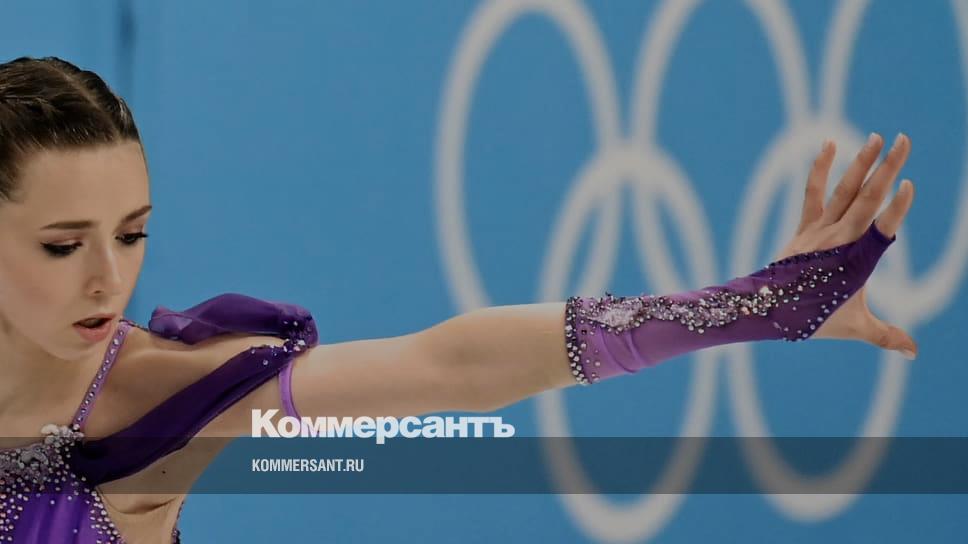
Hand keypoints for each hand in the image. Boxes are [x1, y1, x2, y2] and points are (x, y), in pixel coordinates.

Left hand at [774, 133, 916, 358]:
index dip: (896, 209)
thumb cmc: (813, 319)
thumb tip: (915, 353)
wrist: (768, 310)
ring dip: (861, 163)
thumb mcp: (854, 327)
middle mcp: (840, 240)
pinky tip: (829, 144)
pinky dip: (820, 169)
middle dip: (888, 169)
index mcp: (858, 261)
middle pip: (868, 199)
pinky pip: (813, 193)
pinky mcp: (805, 227)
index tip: (909, 186)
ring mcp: (821, 230)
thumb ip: (886, 336)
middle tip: (905, 140)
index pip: (882, 230)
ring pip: (845, 191)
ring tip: (876, 137)